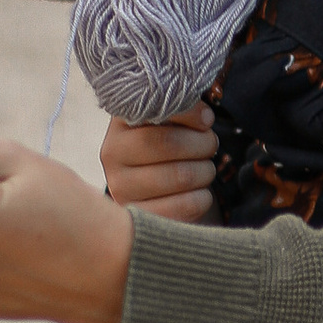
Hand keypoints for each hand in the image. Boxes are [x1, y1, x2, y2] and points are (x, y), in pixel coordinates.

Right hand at [101, 105, 217, 222]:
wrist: (154, 185)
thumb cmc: (167, 142)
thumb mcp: (169, 119)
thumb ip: (182, 107)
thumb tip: (204, 117)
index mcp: (120, 122)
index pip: (157, 112)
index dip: (191, 114)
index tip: (207, 120)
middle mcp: (112, 154)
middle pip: (169, 144)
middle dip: (202, 143)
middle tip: (210, 144)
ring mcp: (120, 188)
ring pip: (180, 176)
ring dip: (205, 171)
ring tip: (205, 169)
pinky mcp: (138, 215)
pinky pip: (184, 206)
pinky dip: (202, 198)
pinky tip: (200, 192)